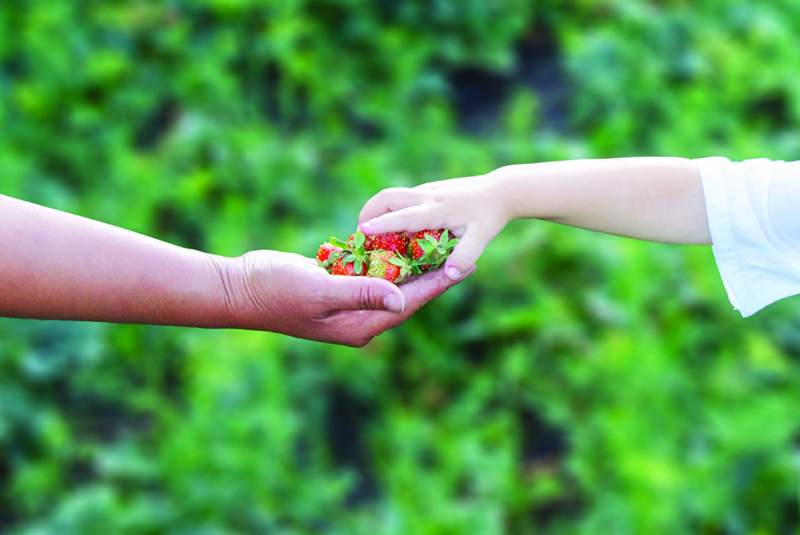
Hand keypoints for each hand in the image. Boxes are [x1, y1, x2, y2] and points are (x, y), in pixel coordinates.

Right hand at [219, 250, 474, 346]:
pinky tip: (400, 241)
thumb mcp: (320, 291)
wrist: (239, 287)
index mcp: (358, 324)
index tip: (465, 269)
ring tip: (438, 246)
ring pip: (387, 281)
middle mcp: (357, 316)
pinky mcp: (333, 284)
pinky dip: (383, 257)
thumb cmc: (276, 291)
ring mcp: (345, 301)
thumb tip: (401, 298)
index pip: (408, 304)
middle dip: (432, 275)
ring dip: (410, 264)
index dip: (438, 286)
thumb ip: (360, 292)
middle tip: (462, 256)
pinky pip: (366, 271)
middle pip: (404, 294)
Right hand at [357, 173, 509, 280]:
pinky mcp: (426, 190)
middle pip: (387, 197)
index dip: (382, 224)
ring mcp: (424, 191)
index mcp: (436, 210)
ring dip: (375, 211)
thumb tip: (451, 274)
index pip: (404, 216)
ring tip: (368, 234)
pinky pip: (400, 198)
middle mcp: (426, 197)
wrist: (500, 191)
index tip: (361, 230)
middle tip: (358, 236)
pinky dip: (387, 210)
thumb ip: (464, 256)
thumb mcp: (480, 239)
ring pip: (390, 196)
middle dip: (368, 213)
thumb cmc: (489, 217)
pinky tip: (388, 227)